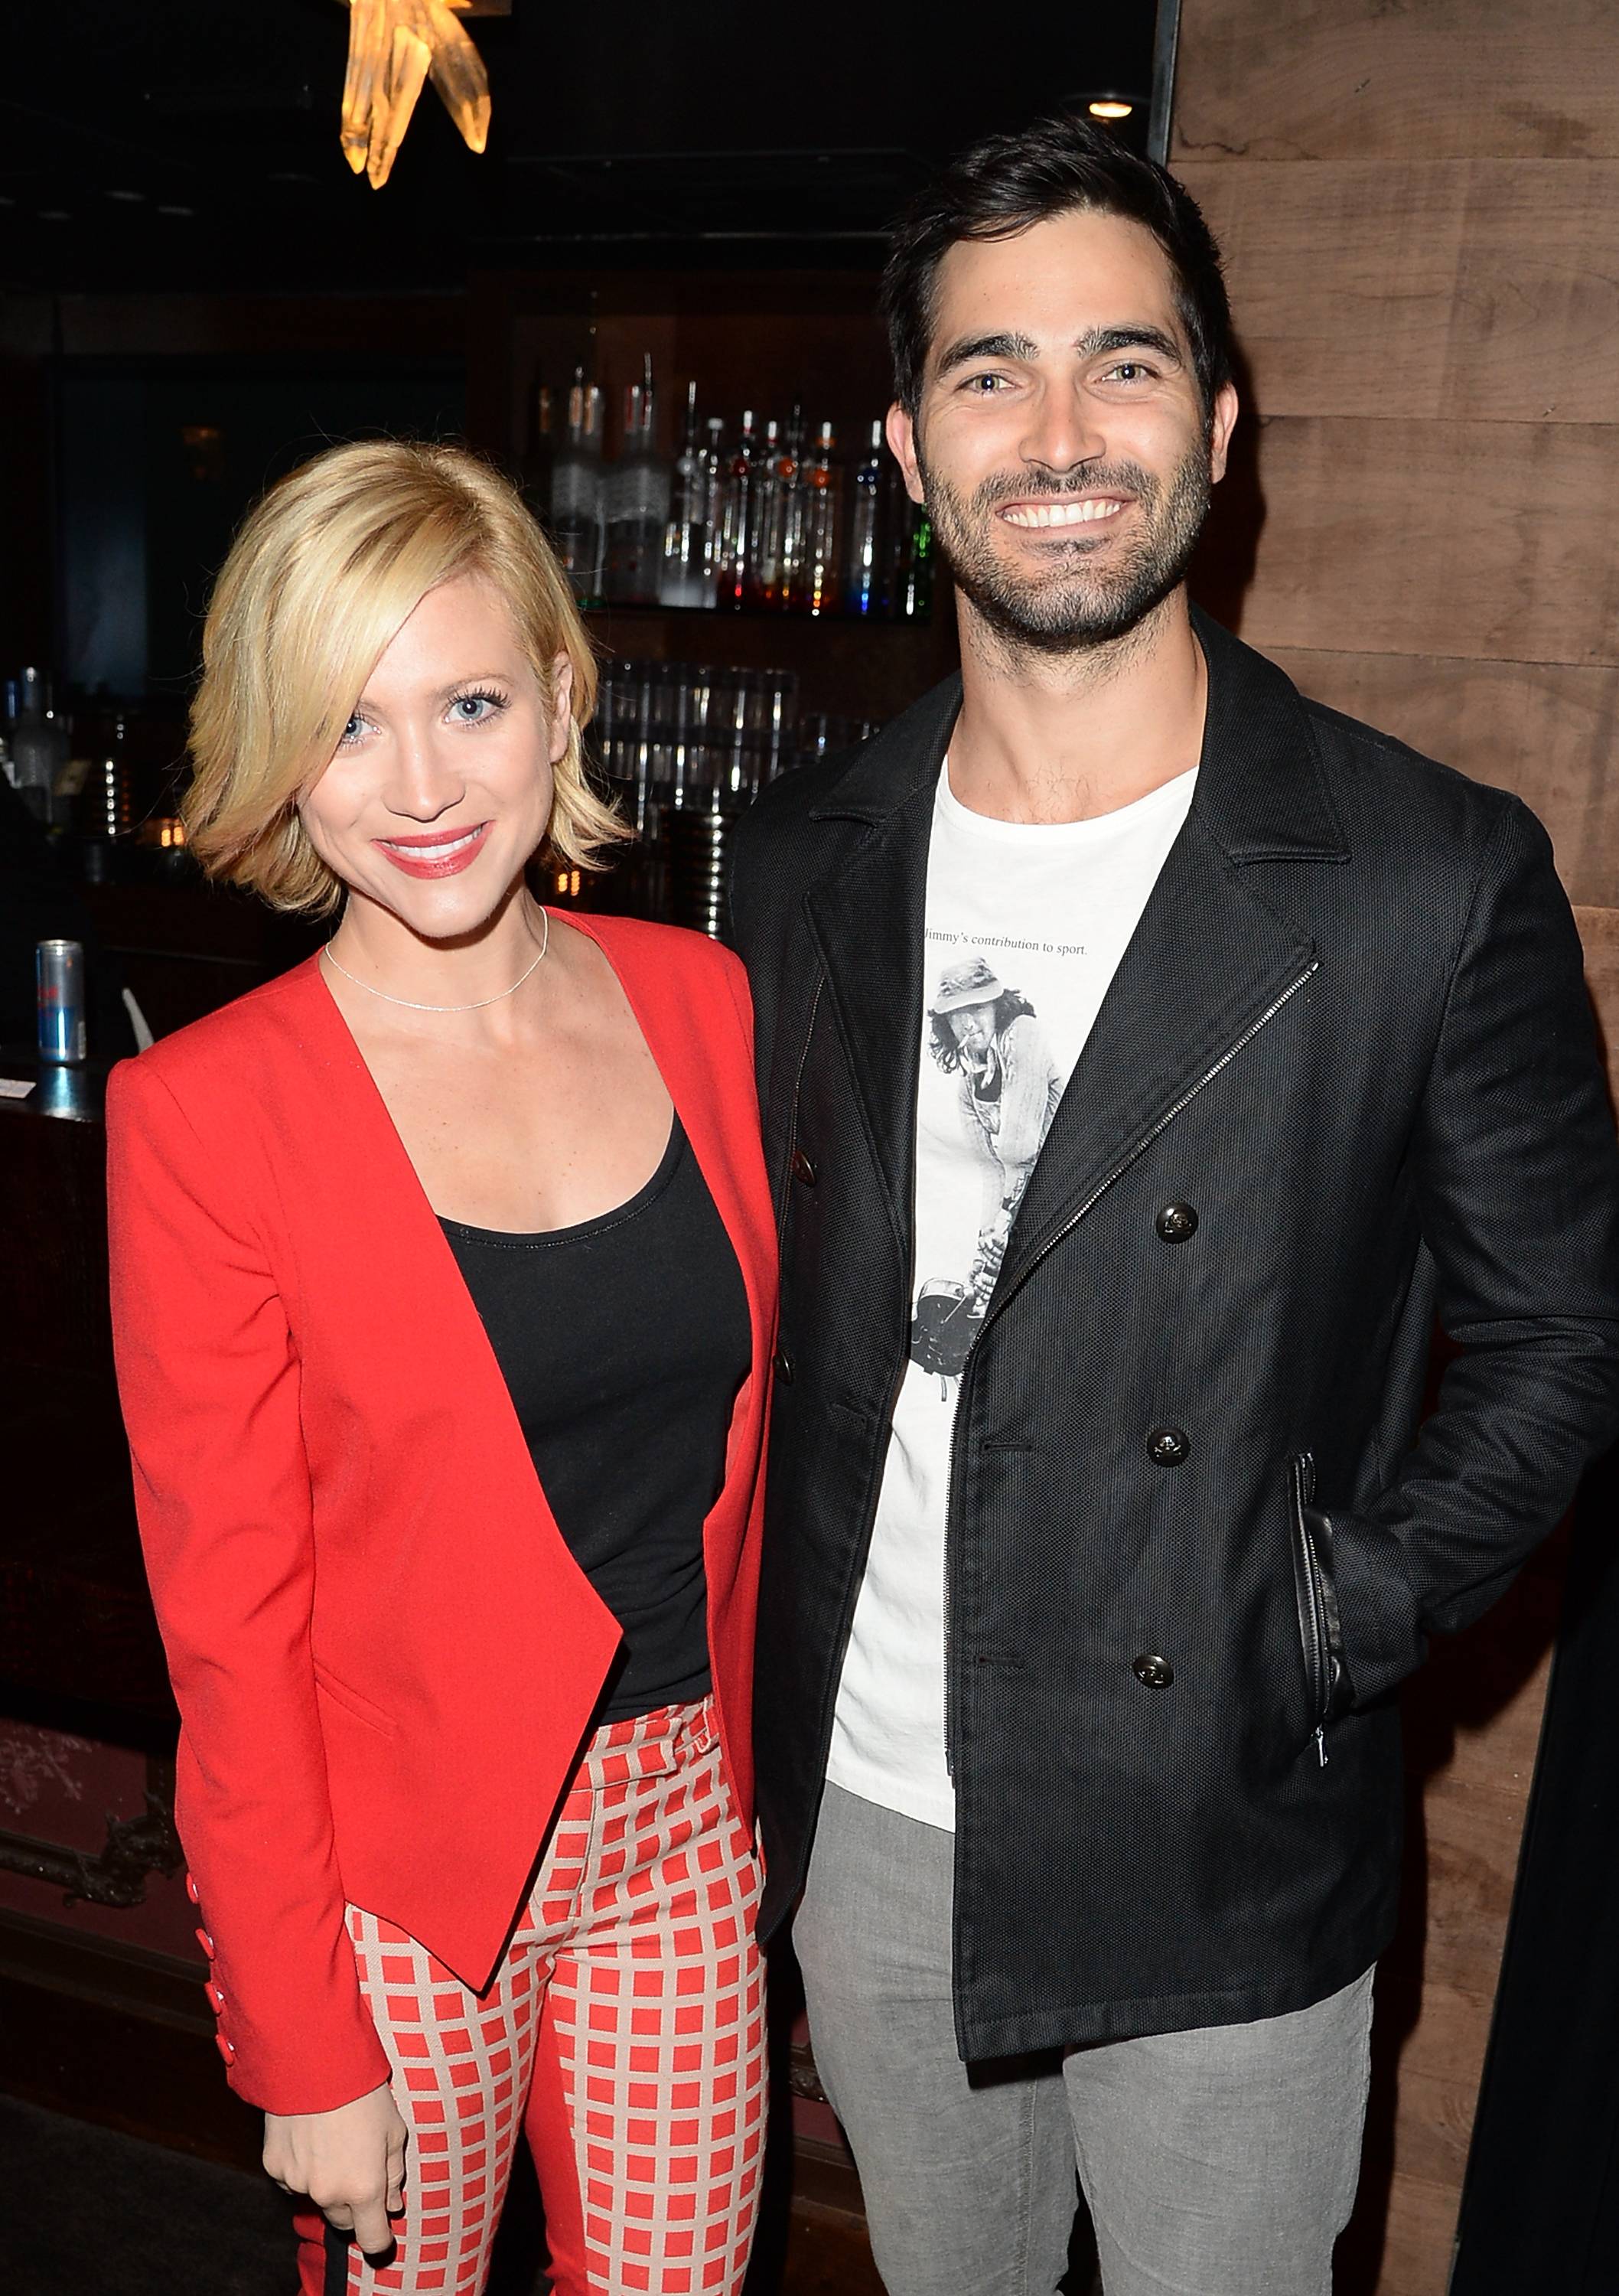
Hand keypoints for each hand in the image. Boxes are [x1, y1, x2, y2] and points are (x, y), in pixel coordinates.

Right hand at [263, 2081, 407, 2254]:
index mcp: (364, 2188)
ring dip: (327, 2183)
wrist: (313, 2061)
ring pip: (317, 2199)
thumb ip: (394, 2174)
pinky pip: (292, 2180)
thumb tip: (392, 2205)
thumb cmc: (362, 2092)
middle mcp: (329, 2194)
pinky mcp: (274, 2168)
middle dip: (354, 2204)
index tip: (382, 2225)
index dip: (380, 2236)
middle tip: (360, 2166)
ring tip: (333, 2141)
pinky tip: (309, 2136)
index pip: (373, 2238)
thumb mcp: (393, 2130)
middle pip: (343, 2220)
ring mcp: (297, 2183)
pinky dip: (301, 2169)